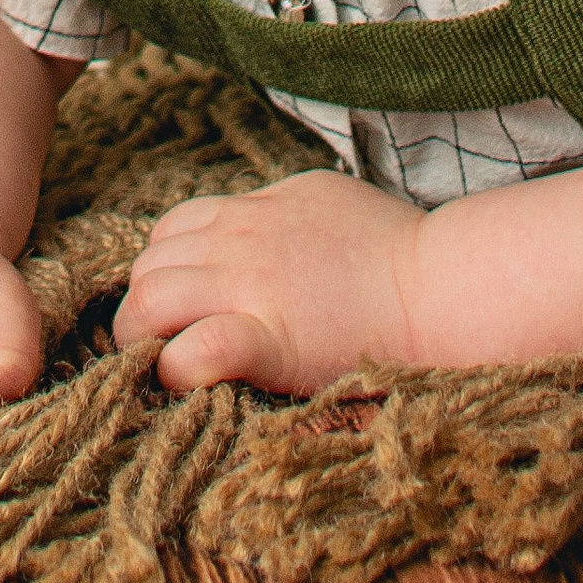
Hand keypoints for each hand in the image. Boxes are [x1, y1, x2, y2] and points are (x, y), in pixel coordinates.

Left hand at [111, 169, 422, 391]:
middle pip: (147, 267)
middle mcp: (239, 241)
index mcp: (252, 209)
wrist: (440, 287)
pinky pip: (195, 350)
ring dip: (146, 339)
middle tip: (166, 346)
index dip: (164, 269)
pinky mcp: (269, 339)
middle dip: (142, 308)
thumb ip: (272, 210)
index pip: (169, 229)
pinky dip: (177, 369)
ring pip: (150, 302)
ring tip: (167, 368)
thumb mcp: (321, 199)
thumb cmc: (394, 248)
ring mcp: (250, 286)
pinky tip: (190, 383)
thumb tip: (247, 222)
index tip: (181, 305)